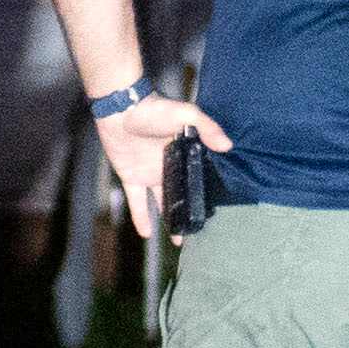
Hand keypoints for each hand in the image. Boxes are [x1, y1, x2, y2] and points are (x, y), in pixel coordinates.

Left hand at [94, 89, 234, 239]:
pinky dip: (141, 218)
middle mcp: (169, 165)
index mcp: (185, 151)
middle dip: (190, 211)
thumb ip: (208, 128)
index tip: (216, 210)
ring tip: (179, 240)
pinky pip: (138, 202)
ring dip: (170, 219)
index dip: (207, 192)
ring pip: (163, 202)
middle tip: (199, 232)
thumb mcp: (186, 114)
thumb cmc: (154, 108)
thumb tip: (228, 146)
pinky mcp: (131, 177)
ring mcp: (150, 173)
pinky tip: (147, 234)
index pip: (199, 175)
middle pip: (182, 192)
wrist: (120, 107)